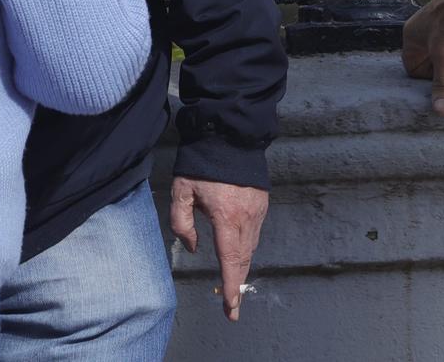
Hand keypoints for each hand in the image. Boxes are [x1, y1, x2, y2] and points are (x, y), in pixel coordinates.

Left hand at [170, 177, 267, 321]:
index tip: (231, 308)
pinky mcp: (261, 204)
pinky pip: (254, 233)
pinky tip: (237, 252)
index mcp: (226, 217)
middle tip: (231, 306)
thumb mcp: (181, 191)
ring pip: (250, 248)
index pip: (230, 260)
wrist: (229, 136)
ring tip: (233, 281)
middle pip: (243, 260)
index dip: (231, 287)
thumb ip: (181, 222)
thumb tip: (194, 246)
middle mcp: (246, 218)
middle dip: (237, 284)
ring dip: (241, 266)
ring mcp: (257, 212)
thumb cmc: (201, 165)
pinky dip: (246, 248)